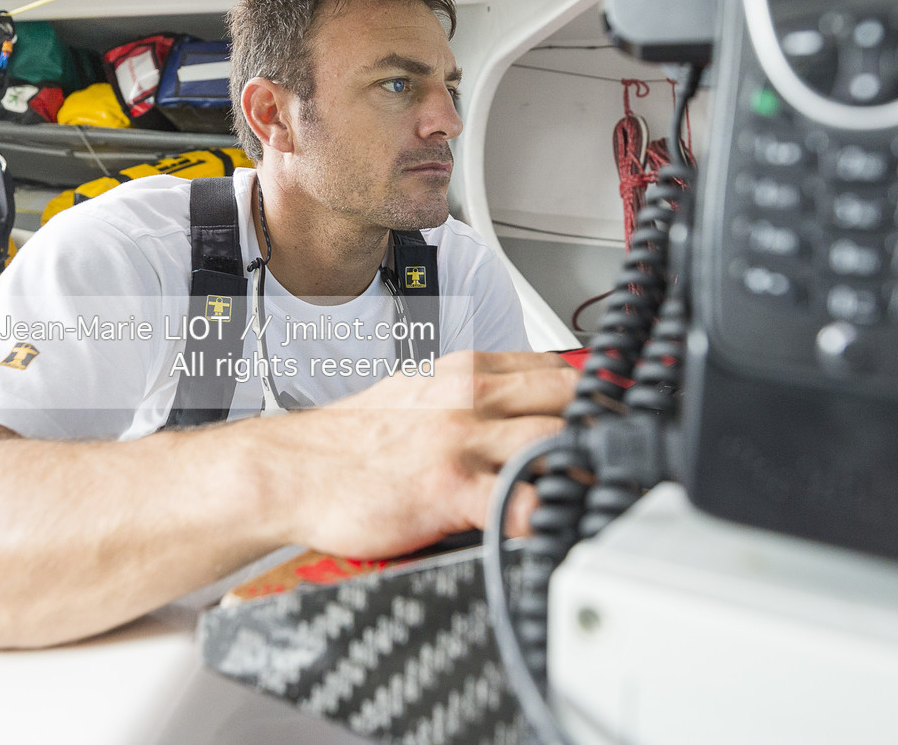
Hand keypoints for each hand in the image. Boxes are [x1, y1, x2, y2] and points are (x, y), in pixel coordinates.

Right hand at [276, 350, 575, 559]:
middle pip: (570, 400)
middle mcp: (470, 396)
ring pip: (557, 441)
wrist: (290, 470)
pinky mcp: (449, 488)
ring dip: (580, 471)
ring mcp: (461, 440)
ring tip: (588, 496)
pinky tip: (552, 526)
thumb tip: (522, 410)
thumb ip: (473, 397)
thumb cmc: (353, 441)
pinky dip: (546, 515)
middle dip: (595, 432)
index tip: (601, 424)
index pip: (556, 369)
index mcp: (465, 370)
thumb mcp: (420, 393)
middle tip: (606, 464)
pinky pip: (521, 501)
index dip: (587, 400)